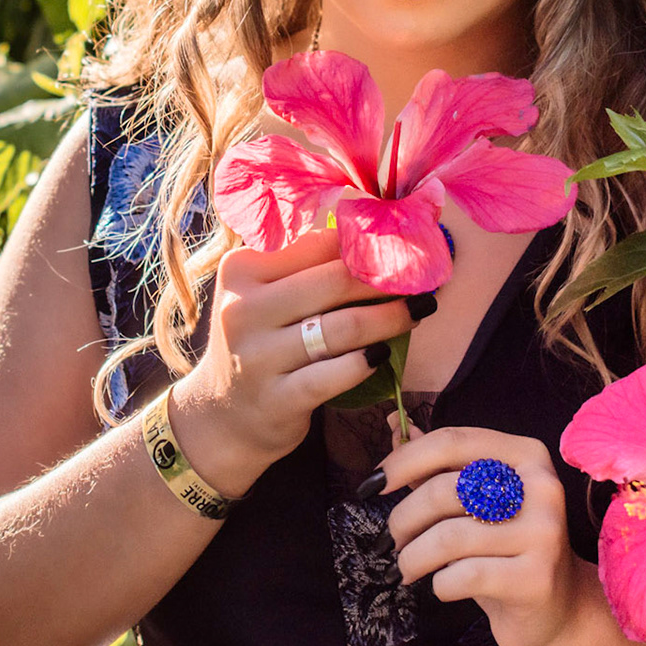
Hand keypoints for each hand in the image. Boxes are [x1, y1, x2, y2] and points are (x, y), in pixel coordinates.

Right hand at [170, 225, 414, 497]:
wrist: (223, 413)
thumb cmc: (259, 342)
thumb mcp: (263, 295)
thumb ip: (303, 264)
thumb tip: (372, 232)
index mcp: (241, 271)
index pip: (318, 244)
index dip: (367, 243)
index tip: (404, 246)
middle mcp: (243, 310)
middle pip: (335, 281)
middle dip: (387, 278)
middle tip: (421, 279)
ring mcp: (257, 357)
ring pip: (342, 327)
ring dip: (390, 318)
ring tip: (417, 311)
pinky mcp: (278, 399)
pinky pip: (337, 375)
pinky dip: (367, 362)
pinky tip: (385, 354)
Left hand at [376, 423, 594, 645]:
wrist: (556, 611)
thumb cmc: (504, 548)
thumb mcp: (474, 502)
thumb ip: (436, 465)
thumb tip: (393, 424)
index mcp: (526, 455)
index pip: (452, 441)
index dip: (403, 459)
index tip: (372, 484)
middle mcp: (541, 487)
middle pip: (444, 491)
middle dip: (403, 518)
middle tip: (390, 540)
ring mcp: (543, 533)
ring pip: (448, 537)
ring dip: (412, 556)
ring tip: (405, 567)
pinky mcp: (534, 578)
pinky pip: (463, 575)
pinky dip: (439, 583)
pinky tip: (442, 586)